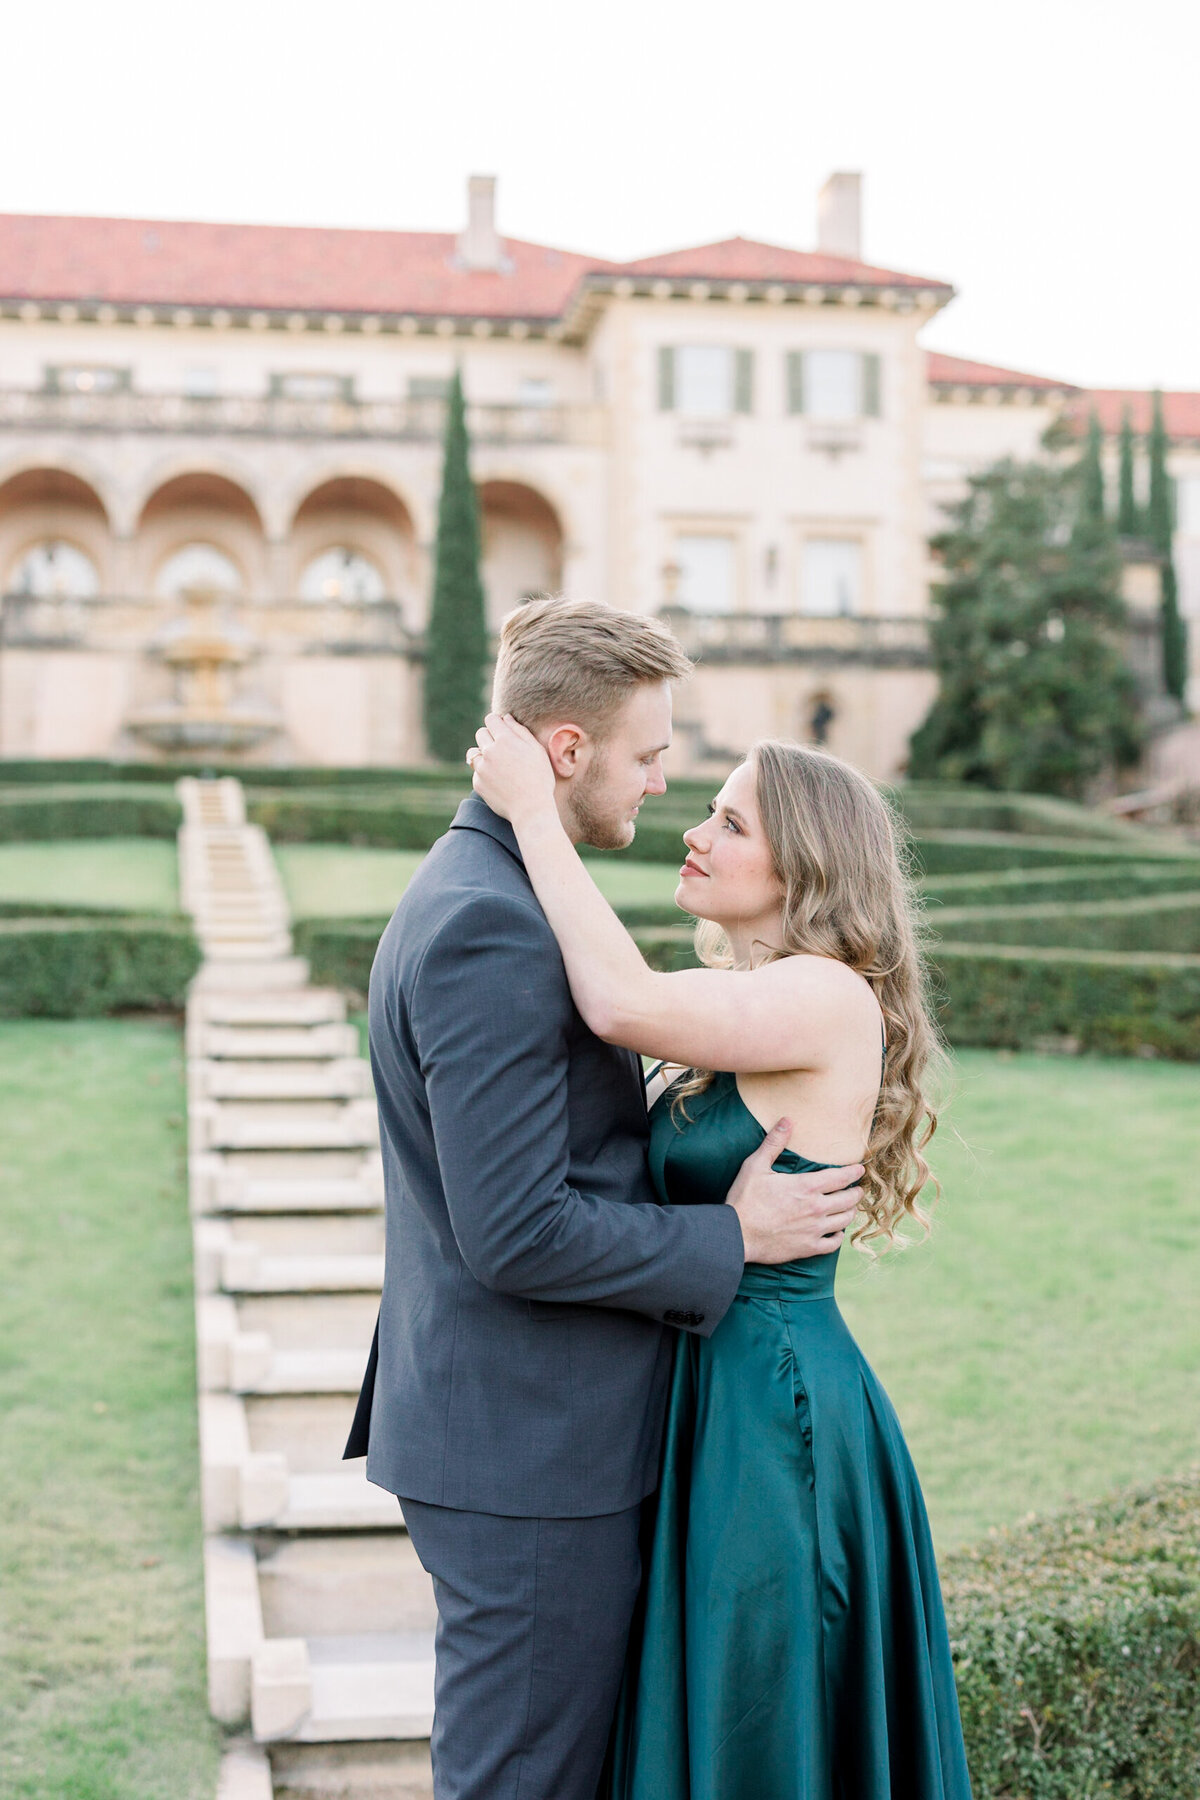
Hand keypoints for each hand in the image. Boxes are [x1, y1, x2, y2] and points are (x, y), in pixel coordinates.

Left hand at [468, 712, 556, 828]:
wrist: (531, 809)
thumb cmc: (540, 778)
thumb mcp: (536, 750)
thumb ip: (520, 731)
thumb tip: (506, 718)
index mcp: (505, 740)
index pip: (491, 719)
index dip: (497, 723)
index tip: (502, 729)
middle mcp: (489, 751)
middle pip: (481, 734)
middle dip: (490, 737)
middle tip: (504, 749)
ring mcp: (481, 768)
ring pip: (473, 753)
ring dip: (483, 754)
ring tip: (498, 764)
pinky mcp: (478, 783)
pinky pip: (477, 772)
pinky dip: (485, 774)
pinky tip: (500, 781)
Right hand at [725, 1121, 862, 1263]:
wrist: (736, 1234)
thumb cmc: (745, 1199)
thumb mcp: (756, 1166)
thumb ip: (774, 1143)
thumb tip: (787, 1120)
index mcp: (806, 1186)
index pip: (841, 1177)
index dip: (854, 1172)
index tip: (860, 1169)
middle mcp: (816, 1208)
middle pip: (849, 1199)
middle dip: (856, 1192)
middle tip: (857, 1189)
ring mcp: (814, 1230)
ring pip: (845, 1220)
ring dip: (850, 1212)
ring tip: (849, 1207)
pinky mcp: (808, 1248)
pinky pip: (834, 1243)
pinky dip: (839, 1236)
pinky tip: (836, 1231)